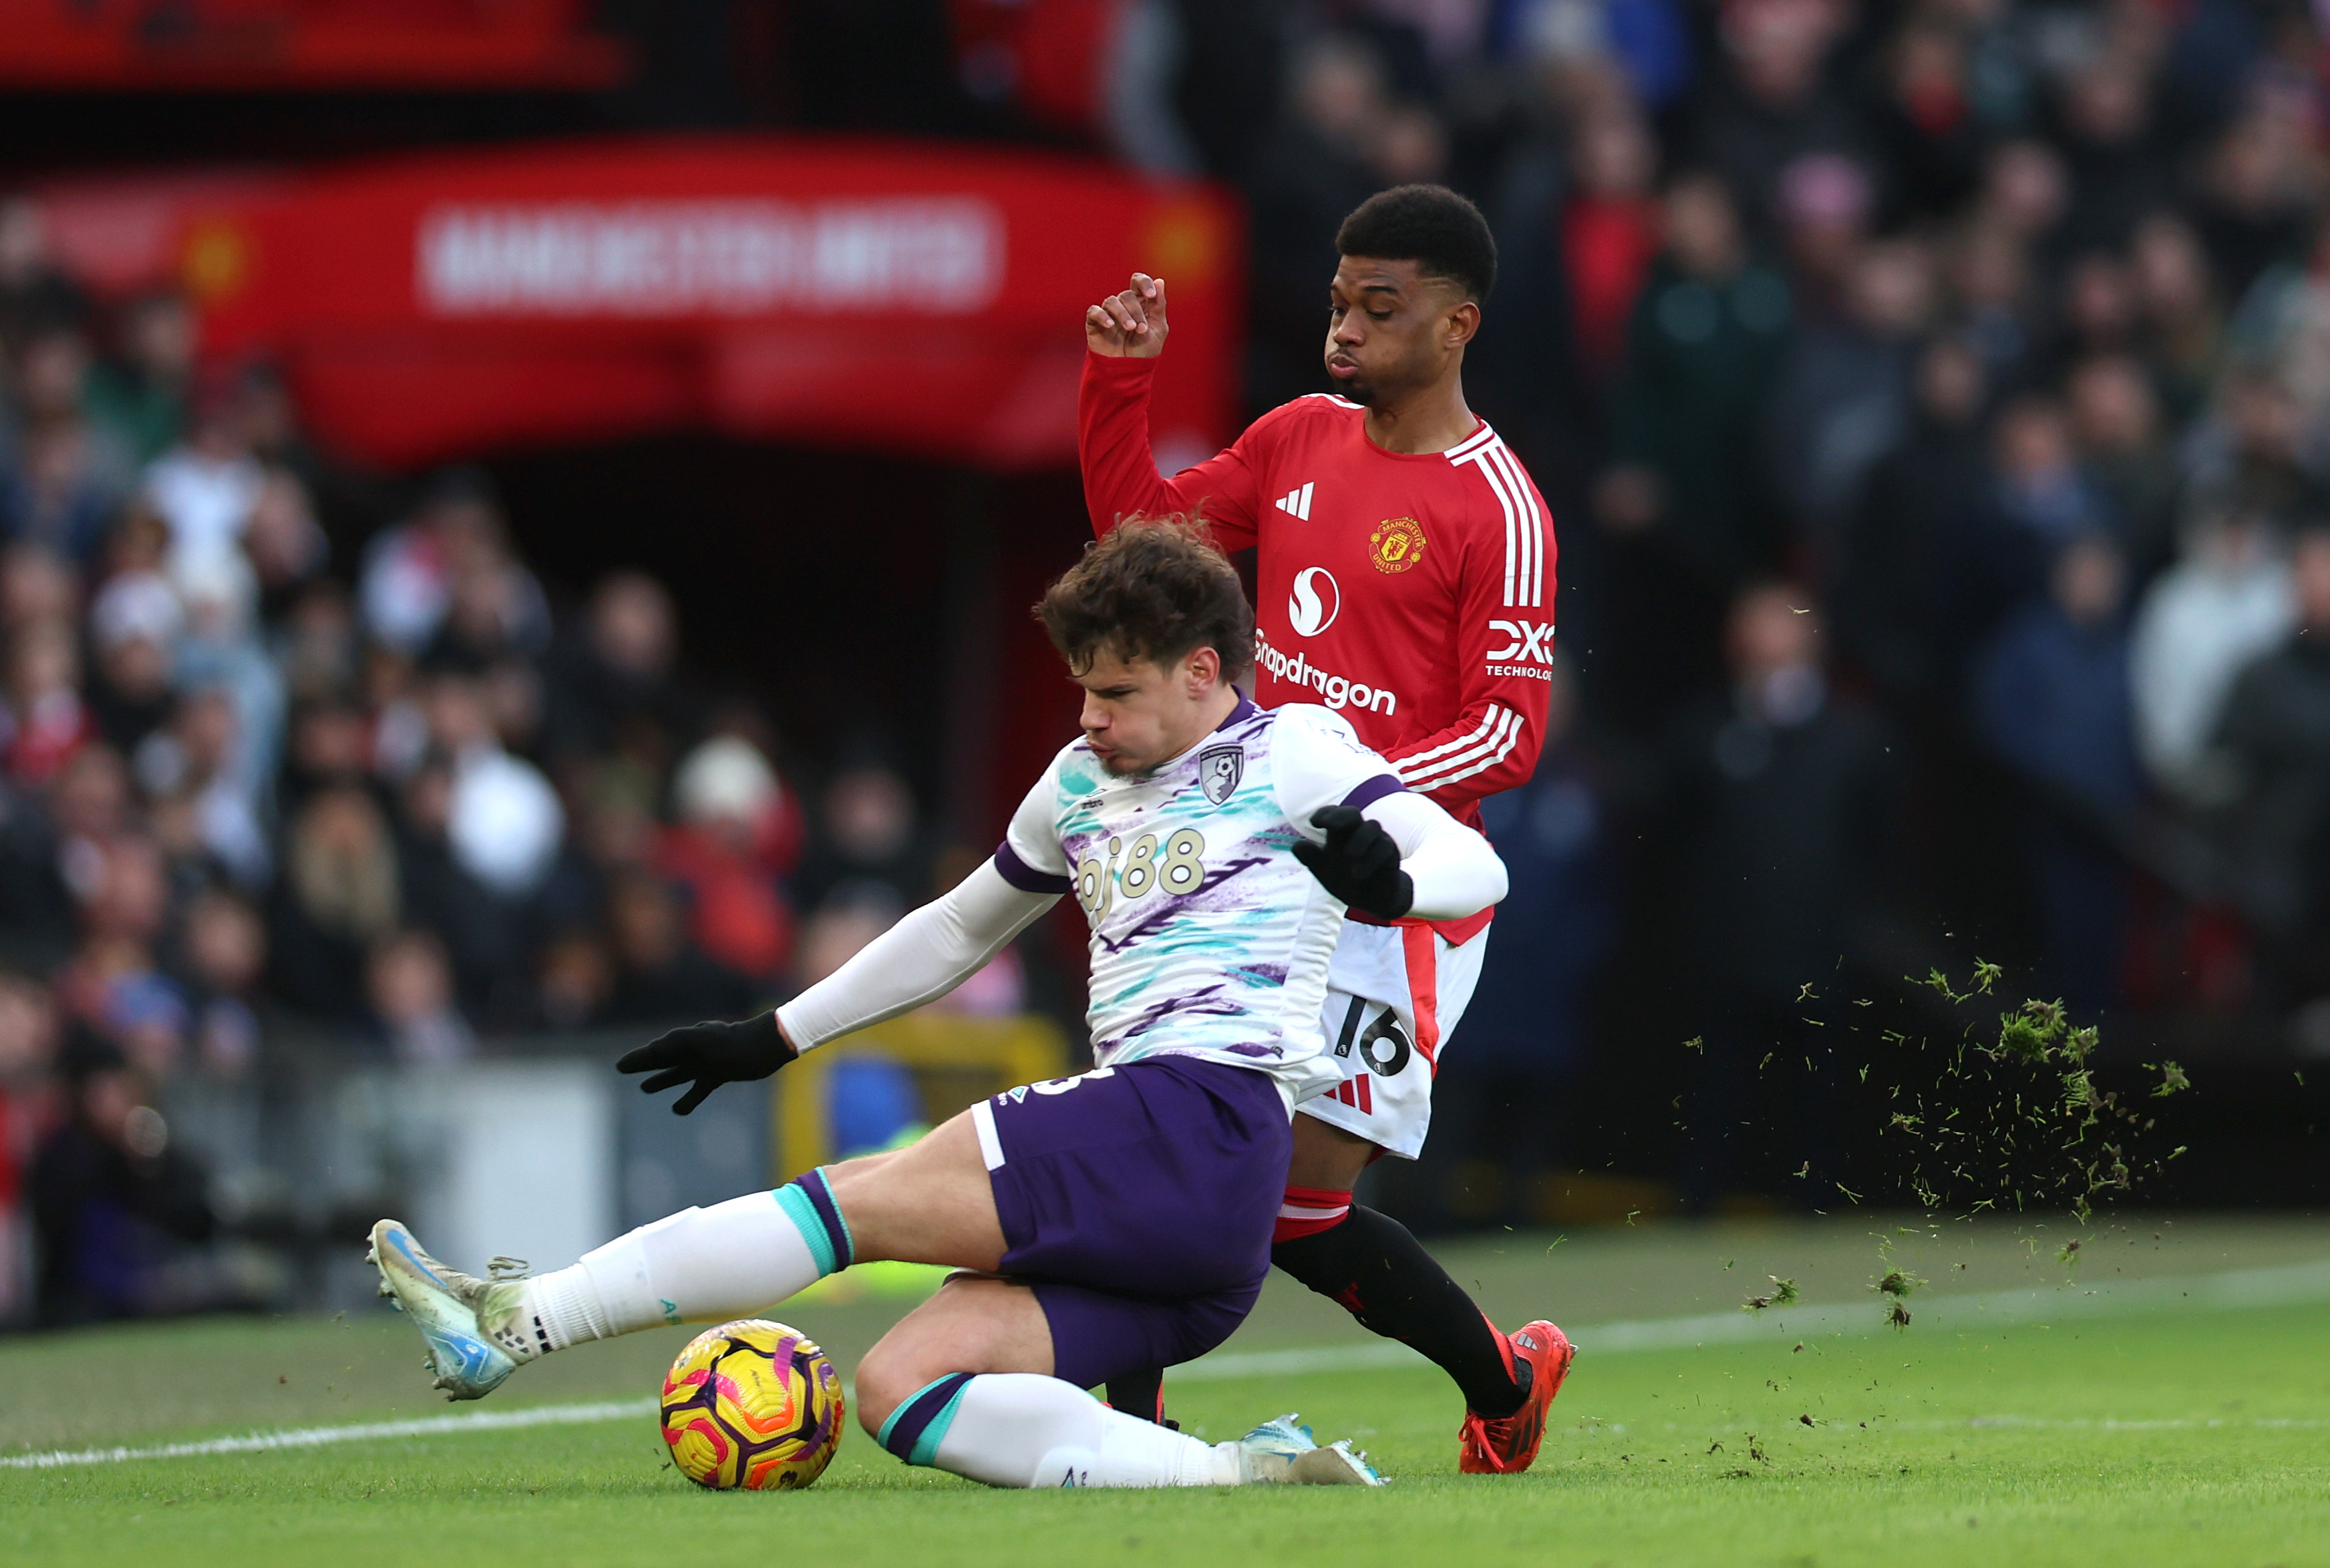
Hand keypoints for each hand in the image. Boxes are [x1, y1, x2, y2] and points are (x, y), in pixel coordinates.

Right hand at [616, 1012, 796, 1114]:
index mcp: (684, 1041)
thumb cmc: (733, 1043)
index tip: (620, 1066)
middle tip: (623, 1068)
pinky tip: (677, 1110)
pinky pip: (699, 1088)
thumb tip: (652, 1049)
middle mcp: (692, 1051)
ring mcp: (705, 1063)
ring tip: (645, 1089)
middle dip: (644, 1065)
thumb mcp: (700, 1041)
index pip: (655, 1052)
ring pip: (678, 1073)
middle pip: (662, 1060)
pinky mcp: (720, 1074)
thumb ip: (675, 1043)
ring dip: (662, 1080)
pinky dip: (688, 1099)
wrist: (765, 1047)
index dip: (637, 1059)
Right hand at [1085, 272, 1169, 358]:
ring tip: (1130, 329)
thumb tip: (1159, 281)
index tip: (1150, 295)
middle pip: (1127, 294)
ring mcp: (1109, 314)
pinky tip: (1110, 326)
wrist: (1128, 372)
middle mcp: (1124, 306)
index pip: (1138, 282)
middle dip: (1136, 310)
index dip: (1143, 283)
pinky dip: (1102, 316)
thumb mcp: (1158, 329)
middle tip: (1141, 329)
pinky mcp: (1095, 323)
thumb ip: (1159, 306)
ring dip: (1123, 314)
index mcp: (1141, 303)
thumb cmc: (1144, 352)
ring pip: (1112, 301)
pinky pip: (1094, 311)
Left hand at [1292, 806, 1413, 920]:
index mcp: (1340, 834)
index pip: (1333, 815)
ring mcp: (1376, 840)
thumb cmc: (1346, 880)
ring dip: (1359, 840)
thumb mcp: (1324, 872)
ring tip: (1348, 857)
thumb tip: (1296, 846)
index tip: (1314, 823)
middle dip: (1340, 816)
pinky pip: (1384, 847)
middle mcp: (1358, 833)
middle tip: (1328, 825)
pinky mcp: (1390, 853)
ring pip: (1372, 826)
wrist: (1371, 899)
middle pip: (1353, 813)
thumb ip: (1311, 859)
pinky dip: (1371, 860)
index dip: (1325, 814)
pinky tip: (1358, 874)